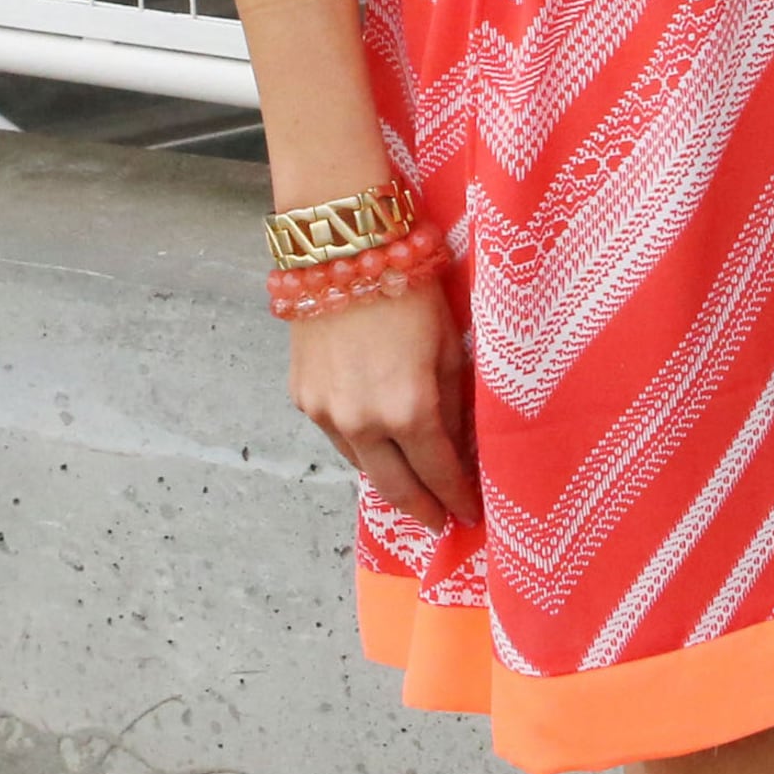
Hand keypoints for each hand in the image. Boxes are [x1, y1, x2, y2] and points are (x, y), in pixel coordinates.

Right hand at [286, 274, 476, 530]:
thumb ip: (453, 404)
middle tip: (439, 522)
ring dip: (388, 478)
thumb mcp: (450, 345)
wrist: (341, 251)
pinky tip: (377, 443)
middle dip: (421, 508)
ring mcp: (326, 414)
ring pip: (361, 465)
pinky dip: (360, 445)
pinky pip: (336, 437)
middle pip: (394, 487)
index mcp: (408, 410)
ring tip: (412, 486)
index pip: (439, 473)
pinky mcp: (302, 398)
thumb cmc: (410, 288)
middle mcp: (362, 422)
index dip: (457, 497)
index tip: (470, 515)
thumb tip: (458, 446)